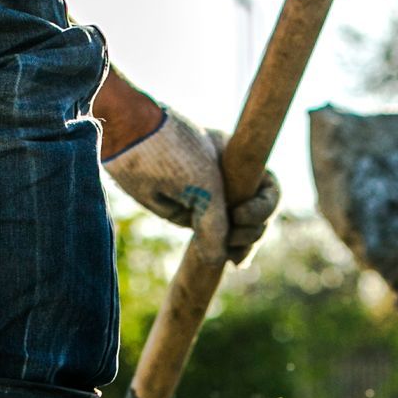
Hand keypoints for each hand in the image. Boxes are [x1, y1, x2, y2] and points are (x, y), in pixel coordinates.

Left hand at [103, 108, 280, 264]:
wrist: (128, 136)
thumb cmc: (171, 153)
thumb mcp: (203, 188)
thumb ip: (215, 226)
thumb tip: (221, 260)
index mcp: (240, 161)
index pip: (270, 190)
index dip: (265, 209)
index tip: (239, 216)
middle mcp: (228, 177)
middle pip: (259, 213)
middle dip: (253, 231)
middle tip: (233, 238)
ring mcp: (208, 194)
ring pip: (239, 228)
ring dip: (242, 243)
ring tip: (230, 254)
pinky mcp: (186, 210)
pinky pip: (214, 234)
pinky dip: (224, 249)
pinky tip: (232, 261)